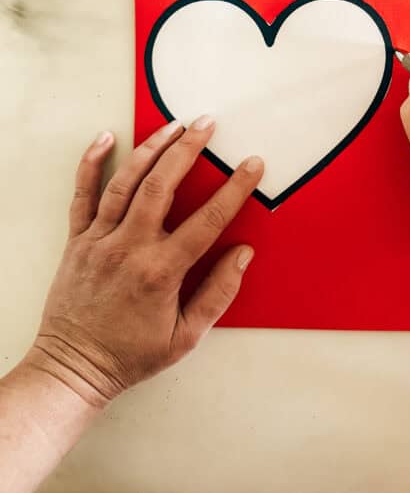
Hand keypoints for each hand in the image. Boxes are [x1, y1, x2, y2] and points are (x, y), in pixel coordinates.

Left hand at [24, 117, 261, 407]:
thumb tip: (243, 254)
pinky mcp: (77, 240)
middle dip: (188, 148)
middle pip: (162, 185)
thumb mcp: (186, 337)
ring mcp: (99, 240)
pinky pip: (82, 194)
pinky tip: (105, 138)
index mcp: (161, 272)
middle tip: (206, 124)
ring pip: (124, 182)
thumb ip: (218, 293)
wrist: (73, 368)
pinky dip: (91, 163)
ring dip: (150, 148)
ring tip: (172, 125)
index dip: (235, 189)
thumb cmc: (130, 356)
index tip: (252, 165)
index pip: (208, 220)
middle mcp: (129, 248)